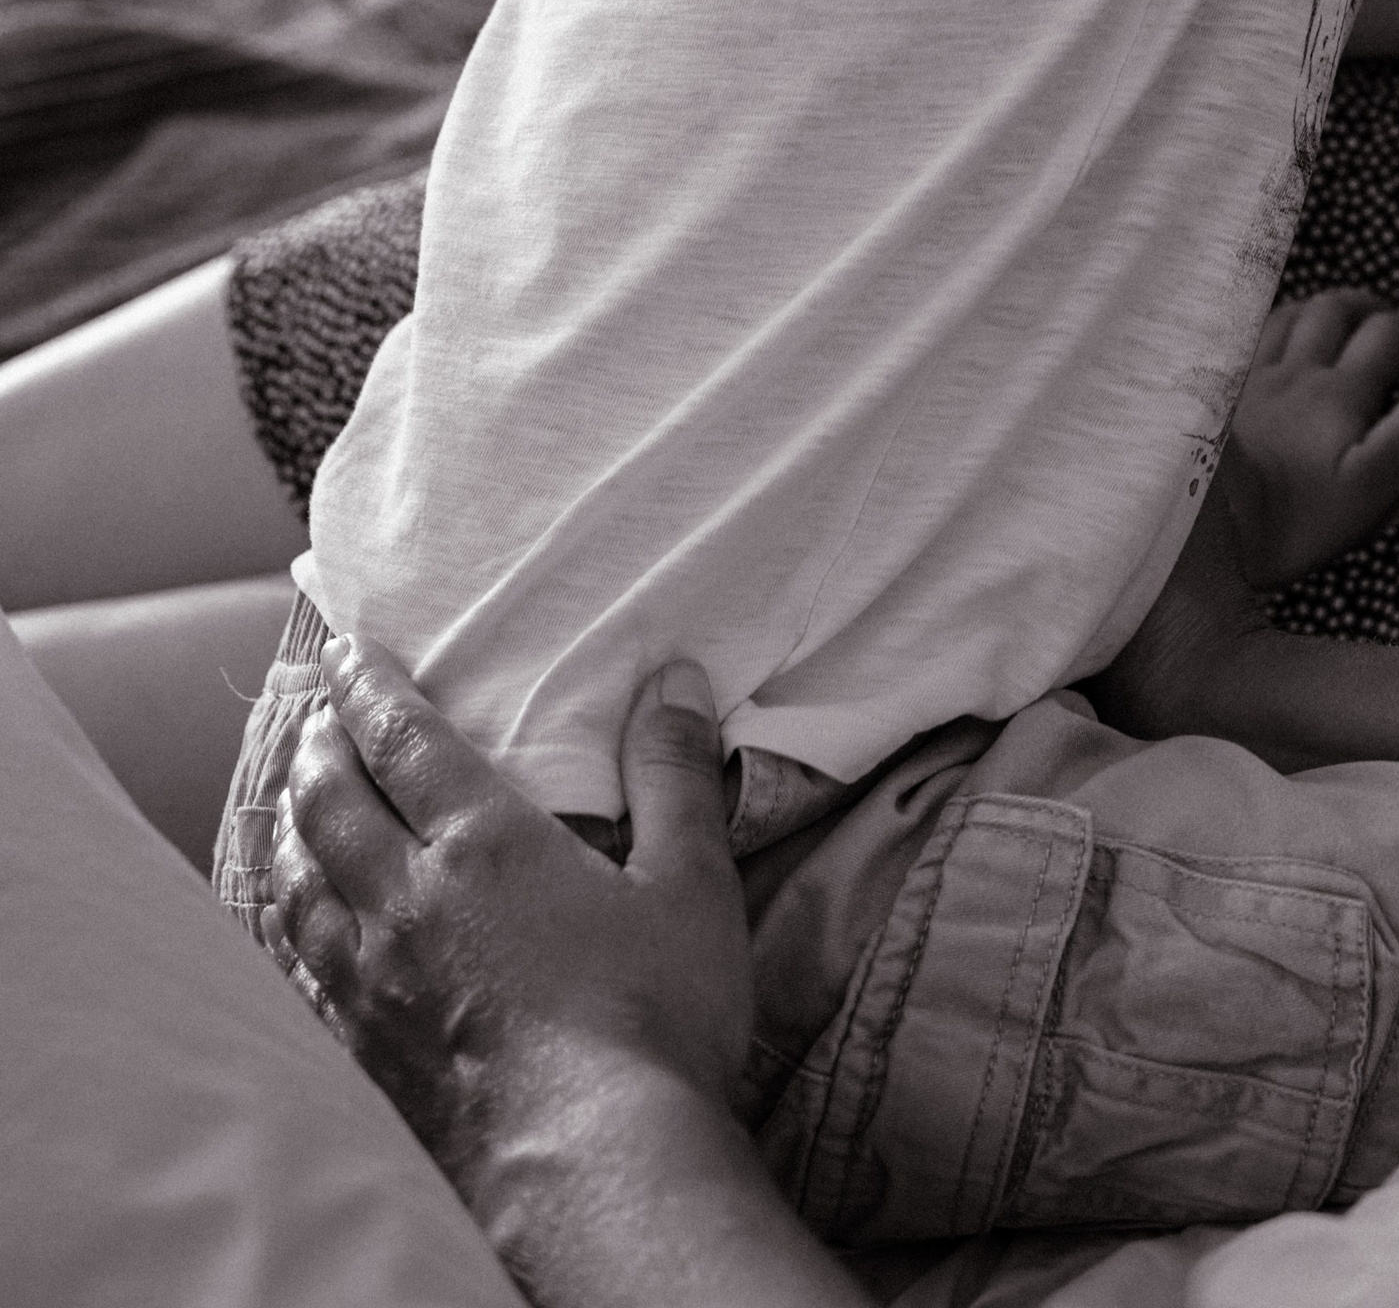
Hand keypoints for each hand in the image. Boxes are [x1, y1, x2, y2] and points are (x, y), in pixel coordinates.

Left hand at [258, 636, 751, 1231]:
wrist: (590, 1167)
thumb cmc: (652, 1021)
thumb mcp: (690, 883)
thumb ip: (677, 775)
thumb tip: (677, 679)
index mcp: (483, 844)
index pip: (401, 740)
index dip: (368, 687)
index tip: (346, 651)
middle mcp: (407, 903)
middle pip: (330, 803)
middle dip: (318, 747)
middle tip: (316, 714)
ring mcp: (373, 986)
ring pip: (299, 886)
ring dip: (291, 830)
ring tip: (293, 805)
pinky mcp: (365, 1054)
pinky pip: (298, 973)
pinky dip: (287, 926)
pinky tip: (295, 928)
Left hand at [1220, 287, 1398, 587]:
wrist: (1206, 525)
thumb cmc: (1296, 517)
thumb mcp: (1374, 485)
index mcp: (1340, 394)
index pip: (1388, 336)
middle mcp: (1297, 373)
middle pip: (1335, 312)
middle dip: (1369, 304)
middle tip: (1391, 310)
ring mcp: (1253, 379)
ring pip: (1290, 317)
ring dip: (1320, 307)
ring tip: (1336, 313)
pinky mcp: (1220, 397)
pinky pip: (1247, 338)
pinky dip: (1272, 325)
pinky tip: (1272, 337)